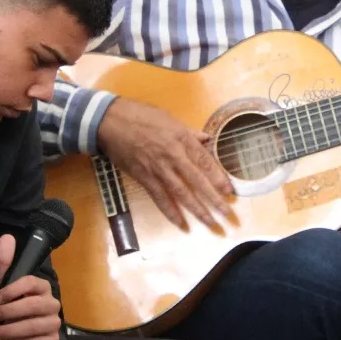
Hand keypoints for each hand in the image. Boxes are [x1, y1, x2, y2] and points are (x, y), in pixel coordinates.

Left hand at [0, 233, 61, 339]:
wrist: (6, 338)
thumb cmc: (3, 308)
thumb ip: (2, 263)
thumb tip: (7, 237)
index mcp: (40, 286)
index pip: (31, 282)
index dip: (12, 290)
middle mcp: (51, 303)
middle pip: (33, 306)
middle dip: (8, 313)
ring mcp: (53, 323)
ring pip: (34, 327)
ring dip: (9, 332)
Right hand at [97, 98, 235, 231]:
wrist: (110, 121)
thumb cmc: (140, 115)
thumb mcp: (169, 118)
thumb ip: (189, 132)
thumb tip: (206, 139)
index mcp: (182, 139)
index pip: (205, 161)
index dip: (218, 177)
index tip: (230, 191)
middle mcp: (173, 155)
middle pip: (198, 181)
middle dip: (214, 199)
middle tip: (228, 214)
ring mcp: (158, 168)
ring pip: (181, 193)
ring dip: (197, 210)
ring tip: (211, 224)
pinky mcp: (144, 177)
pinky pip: (160, 198)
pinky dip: (170, 212)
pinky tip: (181, 224)